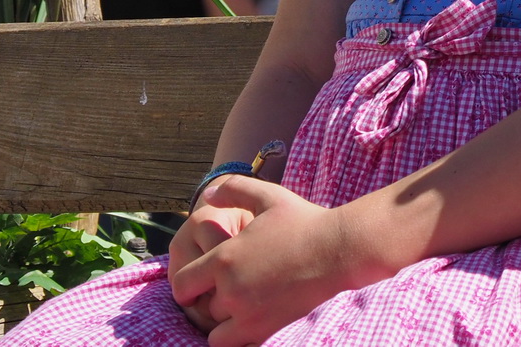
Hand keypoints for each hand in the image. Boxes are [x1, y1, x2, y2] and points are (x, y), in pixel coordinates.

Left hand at [169, 176, 391, 346]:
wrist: (338, 250)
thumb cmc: (305, 220)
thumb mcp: (270, 197)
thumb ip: (234, 189)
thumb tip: (208, 193)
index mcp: (224, 258)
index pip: (181, 284)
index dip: (187, 284)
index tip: (199, 283)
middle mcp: (229, 288)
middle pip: (200, 306)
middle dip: (209, 300)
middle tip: (226, 291)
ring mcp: (246, 311)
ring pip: (214, 327)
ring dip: (223, 319)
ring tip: (241, 306)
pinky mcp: (264, 327)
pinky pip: (230, 343)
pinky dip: (235, 336)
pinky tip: (251, 319)